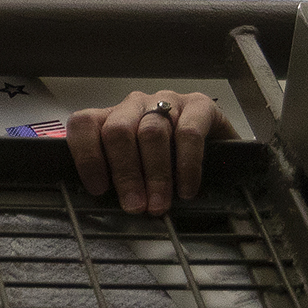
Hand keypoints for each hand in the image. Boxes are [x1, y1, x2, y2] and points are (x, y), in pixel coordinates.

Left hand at [65, 90, 230, 215]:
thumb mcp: (138, 168)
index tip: (99, 190)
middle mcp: (135, 104)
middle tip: (135, 206)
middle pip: (118, 131)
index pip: (84, 123)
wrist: (223, 151)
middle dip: (125, 173)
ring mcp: (167, 101)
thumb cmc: (170, 163)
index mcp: (111, 116)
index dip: (87, 156)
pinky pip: (189, 132)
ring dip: (155, 175)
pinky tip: (187, 190)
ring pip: (152, 132)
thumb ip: (118, 177)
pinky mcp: (200, 105)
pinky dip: (187, 165)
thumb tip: (108, 205)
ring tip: (159, 204)